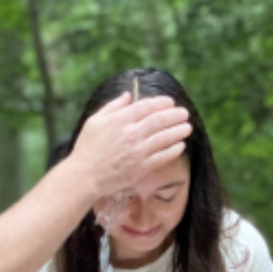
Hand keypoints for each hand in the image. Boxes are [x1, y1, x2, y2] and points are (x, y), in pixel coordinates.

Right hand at [69, 94, 191, 197]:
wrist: (84, 176)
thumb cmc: (87, 148)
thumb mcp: (95, 121)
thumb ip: (113, 106)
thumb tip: (128, 95)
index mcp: (120, 120)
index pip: (147, 107)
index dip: (161, 103)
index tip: (170, 102)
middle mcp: (132, 133)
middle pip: (159, 120)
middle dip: (175, 115)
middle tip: (184, 113)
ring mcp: (138, 151)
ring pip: (164, 138)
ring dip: (178, 131)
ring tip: (188, 127)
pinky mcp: (141, 167)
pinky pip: (162, 157)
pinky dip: (173, 150)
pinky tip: (180, 145)